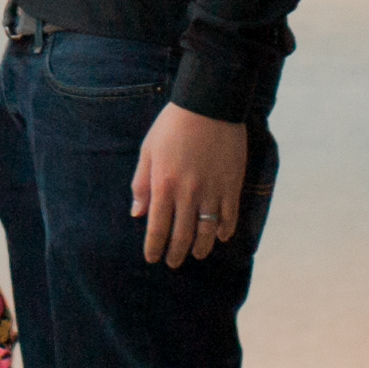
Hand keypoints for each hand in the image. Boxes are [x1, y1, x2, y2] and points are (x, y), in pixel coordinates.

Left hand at [132, 105, 251, 266]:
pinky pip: (229, 216)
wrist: (209, 104)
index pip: (157, 228)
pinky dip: (225, 230)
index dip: (154, 247)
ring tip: (197, 255)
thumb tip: (137, 214)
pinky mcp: (231, 185)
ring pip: (207, 232)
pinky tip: (220, 236)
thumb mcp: (148, 151)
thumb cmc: (173, 125)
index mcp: (163, 185)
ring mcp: (212, 191)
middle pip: (182, 235)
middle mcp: (188, 193)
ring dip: (201, 248)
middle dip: (176, 253)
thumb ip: (142, 184)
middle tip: (173, 262)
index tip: (152, 258)